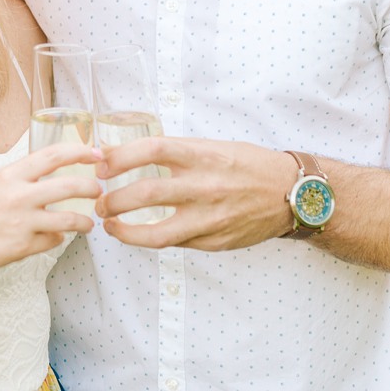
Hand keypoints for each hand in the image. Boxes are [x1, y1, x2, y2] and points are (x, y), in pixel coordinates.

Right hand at [0, 143, 102, 278]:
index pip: (53, 155)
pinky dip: (57, 238)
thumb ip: (20, 179)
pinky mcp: (25, 246)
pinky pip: (53, 240)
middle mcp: (19, 196)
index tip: (96, 153)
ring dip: (85, 221)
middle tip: (98, 190)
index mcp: (10, 175)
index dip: (79, 152)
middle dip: (91, 187)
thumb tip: (48, 175)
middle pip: (70, 186)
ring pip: (69, 219)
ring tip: (88, 223)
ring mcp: (23, 222)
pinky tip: (54, 237)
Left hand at [95, 136, 295, 250]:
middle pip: (146, 192)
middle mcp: (205, 186)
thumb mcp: (214, 147)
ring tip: (109, 225)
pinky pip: (176, 243)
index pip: (151, 150)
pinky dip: (154, 238)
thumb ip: (176, 153)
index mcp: (203, 155)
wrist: (291, 194)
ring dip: (124, 230)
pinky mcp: (214, 241)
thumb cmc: (248, 165)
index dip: (120, 157)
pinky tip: (142, 233)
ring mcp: (210, 218)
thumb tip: (126, 156)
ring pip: (156, 232)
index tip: (101, 164)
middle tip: (98, 200)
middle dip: (113, 199)